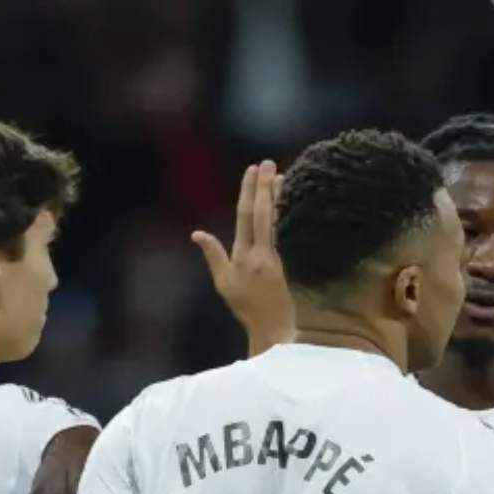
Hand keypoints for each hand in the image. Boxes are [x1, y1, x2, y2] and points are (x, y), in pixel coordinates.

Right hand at [193, 160, 294, 354]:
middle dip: (264, 186)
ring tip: (283, 175)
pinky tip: (296, 202)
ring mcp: (278, 260)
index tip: (252, 169)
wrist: (274, 330)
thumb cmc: (247, 308)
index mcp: (242, 257)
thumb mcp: (224, 283)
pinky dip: (291, 216)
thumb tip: (197, 233)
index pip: (244, 216)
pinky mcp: (292, 265)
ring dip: (279, 197)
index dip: (248, 190)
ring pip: (278, 222)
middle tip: (268, 163)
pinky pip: (290, 235)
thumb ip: (213, 255)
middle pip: (262, 213)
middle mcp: (260, 255)